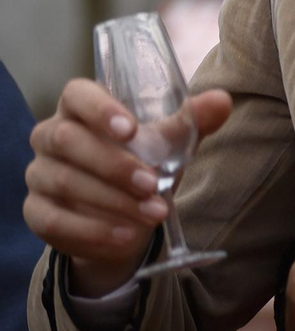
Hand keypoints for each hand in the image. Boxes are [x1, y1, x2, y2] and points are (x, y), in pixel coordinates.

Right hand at [23, 78, 231, 294]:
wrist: (127, 216)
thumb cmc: (146, 163)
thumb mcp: (170, 143)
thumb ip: (192, 121)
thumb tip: (221, 101)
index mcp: (81, 108)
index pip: (77, 94)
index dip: (100, 109)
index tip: (132, 131)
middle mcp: (51, 136)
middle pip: (68, 140)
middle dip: (114, 165)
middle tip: (153, 184)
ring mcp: (39, 174)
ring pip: (64, 182)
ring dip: (112, 200)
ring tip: (153, 212)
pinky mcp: (36, 212)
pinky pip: (54, 221)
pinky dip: (93, 231)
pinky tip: (126, 236)